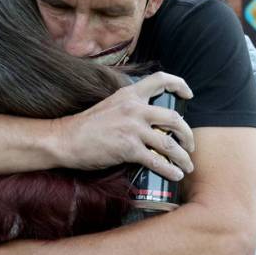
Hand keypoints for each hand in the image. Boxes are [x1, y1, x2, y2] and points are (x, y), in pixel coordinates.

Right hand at [56, 72, 194, 180]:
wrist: (65, 140)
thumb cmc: (87, 126)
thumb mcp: (111, 106)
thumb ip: (130, 107)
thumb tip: (151, 119)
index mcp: (129, 94)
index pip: (160, 79)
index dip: (179, 85)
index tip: (188, 95)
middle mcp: (134, 108)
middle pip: (173, 117)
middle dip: (187, 134)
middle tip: (190, 145)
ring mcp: (132, 128)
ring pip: (169, 142)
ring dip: (182, 156)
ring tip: (187, 166)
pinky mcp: (129, 148)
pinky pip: (157, 160)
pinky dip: (170, 169)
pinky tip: (176, 175)